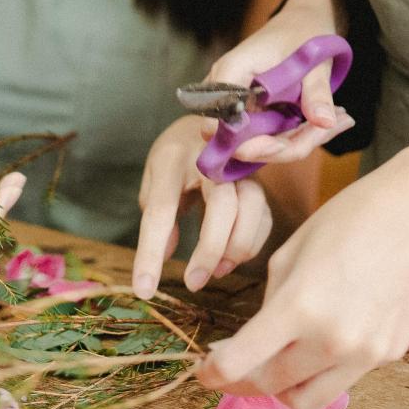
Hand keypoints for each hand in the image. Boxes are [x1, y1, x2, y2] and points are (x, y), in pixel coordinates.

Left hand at [133, 117, 272, 299]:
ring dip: (236, 247)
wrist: (210, 118)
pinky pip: (264, 215)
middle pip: (221, 205)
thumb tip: (162, 257)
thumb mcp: (154, 178)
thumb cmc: (175, 155)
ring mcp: (240, 168)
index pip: (160, 211)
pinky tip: (232, 260)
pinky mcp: (258, 181)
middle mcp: (211, 159)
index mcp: (171, 159)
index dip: (150, 254)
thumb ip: (156, 215)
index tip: (144, 289)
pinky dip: (252, 243)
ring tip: (216, 272)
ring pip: (252, 207)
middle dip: (209, 250)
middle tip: (192, 283)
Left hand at [196, 123, 408, 408]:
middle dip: (245, 379)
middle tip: (234, 364)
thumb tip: (257, 340)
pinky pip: (343, 377)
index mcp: (298, 307)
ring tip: (276, 361)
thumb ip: (270, 303)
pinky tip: (322, 338)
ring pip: (307, 400)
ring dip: (284, 387)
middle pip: (271, 386)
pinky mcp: (389, 355)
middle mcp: (331, 341)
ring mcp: (364, 354)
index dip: (213, 373)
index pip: (240, 363)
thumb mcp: (290, 253)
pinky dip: (323, 369)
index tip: (204, 372)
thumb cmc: (349, 218)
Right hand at [204, 0, 352, 169]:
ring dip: (300, 142)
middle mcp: (227, 92)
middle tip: (331, 128)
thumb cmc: (303, 32)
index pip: (220, 121)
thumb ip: (317, 92)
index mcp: (232, 71)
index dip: (245, 142)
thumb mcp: (315, 60)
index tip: (285, 145)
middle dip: (287, 147)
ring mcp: (238, 105)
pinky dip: (299, 135)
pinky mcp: (253, 114)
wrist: (303, 21)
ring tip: (342, 120)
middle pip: (241, 142)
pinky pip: (271, 137)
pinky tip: (331, 122)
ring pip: (260, 145)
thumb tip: (325, 122)